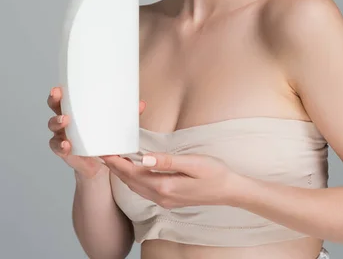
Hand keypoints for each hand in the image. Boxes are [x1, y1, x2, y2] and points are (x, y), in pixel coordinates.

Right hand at [47, 86, 146, 179]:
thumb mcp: (113, 124)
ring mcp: (63, 135)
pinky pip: (58, 147)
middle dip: (54, 100)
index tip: (59, 86)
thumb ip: (126, 115)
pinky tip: (67, 145)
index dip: (59, 90)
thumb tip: (140, 104)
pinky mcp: (65, 151)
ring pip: (53, 126)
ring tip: (65, 121)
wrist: (100, 164)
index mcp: (76, 109)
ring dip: (57, 122)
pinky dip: (61, 146)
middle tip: (58, 96)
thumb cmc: (103, 137)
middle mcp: (66, 120)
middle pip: (54, 107)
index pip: (65, 96)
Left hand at [100, 150, 235, 208]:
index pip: (133, 172)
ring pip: (135, 187)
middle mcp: (161, 196)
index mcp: (165, 186)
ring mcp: (164, 200)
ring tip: (113, 160)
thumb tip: (144, 157)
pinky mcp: (169, 199)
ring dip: (123, 174)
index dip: (117, 162)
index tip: (105, 151)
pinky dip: (133, 179)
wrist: (229, 191)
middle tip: (103, 152)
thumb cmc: (214, 173)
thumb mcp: (193, 163)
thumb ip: (168, 161)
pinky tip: (133, 171)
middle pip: (130, 181)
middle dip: (115, 167)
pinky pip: (144, 190)